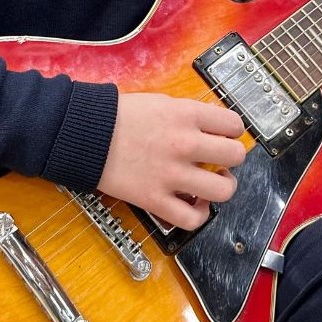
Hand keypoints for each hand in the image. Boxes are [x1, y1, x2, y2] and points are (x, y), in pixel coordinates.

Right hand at [98, 93, 246, 229]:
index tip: (227, 135)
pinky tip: (195, 204)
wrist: (86, 134)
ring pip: (223, 190)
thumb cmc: (119, 115)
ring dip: (224, 186)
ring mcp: (172, 174)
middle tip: (222, 158)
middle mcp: (184, 144)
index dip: (233, 131)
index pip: (233, 124)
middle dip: (232, 156)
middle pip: (235, 155)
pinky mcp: (156, 200)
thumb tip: (210, 128)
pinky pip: (192, 219)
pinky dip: (199, 215)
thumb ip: (188, 115)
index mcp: (186, 115)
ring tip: (214, 182)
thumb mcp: (161, 101)